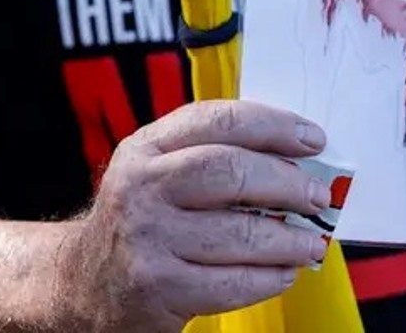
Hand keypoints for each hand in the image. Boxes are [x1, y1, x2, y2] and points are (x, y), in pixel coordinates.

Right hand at [64, 100, 330, 331]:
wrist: (85, 281)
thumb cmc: (146, 218)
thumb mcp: (163, 172)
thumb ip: (217, 157)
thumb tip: (298, 162)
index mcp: (148, 146)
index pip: (218, 120)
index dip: (273, 125)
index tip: (313, 140)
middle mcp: (141, 185)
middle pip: (229, 171)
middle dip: (286, 182)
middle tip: (319, 197)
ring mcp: (146, 237)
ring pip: (237, 232)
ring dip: (288, 239)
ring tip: (312, 242)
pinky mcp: (155, 286)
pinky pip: (230, 282)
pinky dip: (269, 277)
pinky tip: (284, 272)